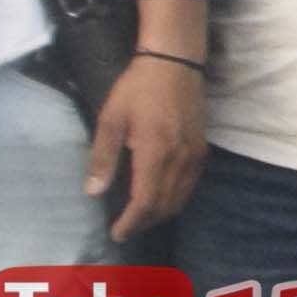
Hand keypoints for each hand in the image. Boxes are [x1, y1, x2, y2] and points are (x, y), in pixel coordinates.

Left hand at [85, 54, 209, 238]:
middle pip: (164, 206)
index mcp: (154, 154)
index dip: (130, 223)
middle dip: (144, 222)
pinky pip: (190, 186)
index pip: (144, 202)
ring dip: (160, 213)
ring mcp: (194, 156)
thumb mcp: (111, 118)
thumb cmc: (138, 88)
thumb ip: (103, 157)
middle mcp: (179, 160)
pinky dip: (175, 199)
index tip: (116, 233)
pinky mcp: (202, 150)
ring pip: (180, 199)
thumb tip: (93, 191)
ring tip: (141, 216)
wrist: (175, 63)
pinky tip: (162, 195)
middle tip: (125, 227)